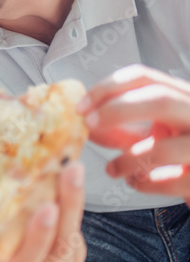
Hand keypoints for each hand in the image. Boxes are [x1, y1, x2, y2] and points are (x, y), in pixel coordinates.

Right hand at [0, 164, 85, 261]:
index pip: (26, 259)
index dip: (39, 234)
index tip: (48, 206)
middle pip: (58, 246)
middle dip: (68, 206)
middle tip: (71, 172)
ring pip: (71, 240)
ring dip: (75, 203)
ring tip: (73, 170)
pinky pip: (77, 240)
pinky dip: (75, 211)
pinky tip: (71, 185)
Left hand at [80, 64, 189, 201]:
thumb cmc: (179, 154)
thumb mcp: (153, 134)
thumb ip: (120, 128)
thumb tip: (83, 126)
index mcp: (182, 97)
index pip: (143, 77)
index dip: (107, 88)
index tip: (81, 107)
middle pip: (160, 99)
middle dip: (117, 110)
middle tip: (89, 125)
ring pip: (163, 148)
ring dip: (127, 160)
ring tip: (112, 169)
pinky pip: (170, 182)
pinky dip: (145, 184)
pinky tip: (136, 183)